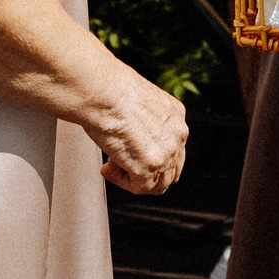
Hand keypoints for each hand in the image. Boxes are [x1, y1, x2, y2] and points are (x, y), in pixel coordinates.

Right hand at [90, 70, 188, 194]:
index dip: (149, 153)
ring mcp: (166, 152)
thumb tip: (131, 132)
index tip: (127, 149)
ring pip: (159, 183)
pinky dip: (121, 182)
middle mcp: (177, 134)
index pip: (171, 147)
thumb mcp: (136, 100)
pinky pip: (140, 188)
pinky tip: (106, 168)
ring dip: (134, 177)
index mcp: (175, 114)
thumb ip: (143, 118)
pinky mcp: (150, 166)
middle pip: (170, 168)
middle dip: (146, 170)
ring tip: (110, 165)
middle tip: (120, 162)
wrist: (101, 92)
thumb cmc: (108, 90)